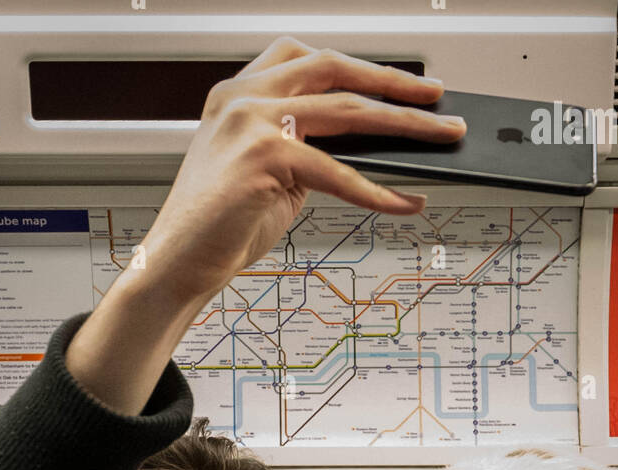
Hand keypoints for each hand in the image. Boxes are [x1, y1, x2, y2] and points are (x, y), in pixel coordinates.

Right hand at [132, 38, 464, 305]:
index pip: (308, 59)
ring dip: (404, 125)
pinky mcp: (265, 158)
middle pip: (335, 70)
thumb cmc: (219, 227)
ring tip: (442, 137)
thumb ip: (306, 149)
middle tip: (437, 96)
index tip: (397, 79)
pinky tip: (404, 201)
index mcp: (238, 93)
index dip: (359, 65)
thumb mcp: (268, 174)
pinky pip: (338, 172)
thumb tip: (368, 149)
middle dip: (393, 81)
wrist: (176, 264)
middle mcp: (243, 97)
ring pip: (347, 112)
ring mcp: (252, 122)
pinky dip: (378, 190)